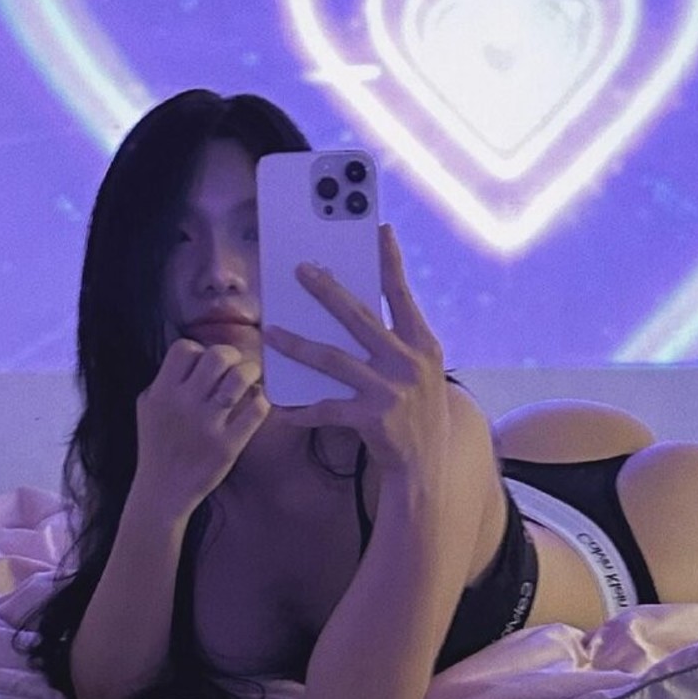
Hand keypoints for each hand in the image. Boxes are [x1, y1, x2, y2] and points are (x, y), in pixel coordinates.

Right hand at [134, 339, 269, 513]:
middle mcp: (184, 405)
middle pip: (217, 356)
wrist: (162, 492)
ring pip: (240, 378)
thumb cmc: (158, 445)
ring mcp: (207, 425)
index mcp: (162, 393)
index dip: (200, 351)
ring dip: (251, 373)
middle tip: (235, 367)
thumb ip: (167, 380)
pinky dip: (261, 400)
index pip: (185, 348)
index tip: (206, 364)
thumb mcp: (148, 407)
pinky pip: (257, 410)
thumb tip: (196, 355)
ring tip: (251, 380)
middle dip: (231, 356)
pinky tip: (256, 402)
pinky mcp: (228, 444)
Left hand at [262, 224, 449, 476]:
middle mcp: (409, 363)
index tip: (380, 231)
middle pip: (360, 318)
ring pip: (332, 359)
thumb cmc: (418, 413)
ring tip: (271, 331)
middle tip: (301, 270)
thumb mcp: (419, 371)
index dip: (390, 262)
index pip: (403, 296)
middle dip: (327, 291)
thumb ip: (395, 342)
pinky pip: (324, 408)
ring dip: (297, 344)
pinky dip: (299, 408)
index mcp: (423, 346)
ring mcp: (390, 390)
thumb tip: (353, 311)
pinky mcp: (371, 418)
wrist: (427, 467)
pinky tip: (279, 405)